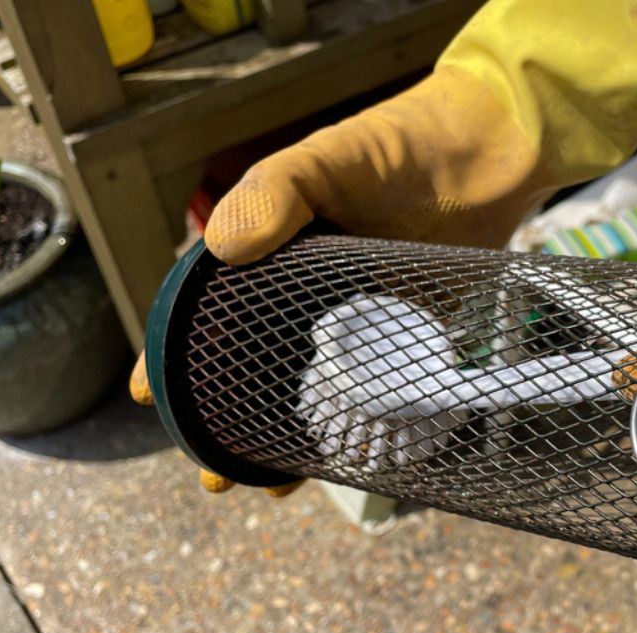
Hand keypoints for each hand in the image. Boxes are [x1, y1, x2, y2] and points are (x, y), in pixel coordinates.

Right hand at [131, 0, 636, 494]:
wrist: (487, 155)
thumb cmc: (398, 145)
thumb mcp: (326, 158)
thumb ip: (276, 191)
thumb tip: (224, 246)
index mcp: (267, 256)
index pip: (204, 313)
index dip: (173, 355)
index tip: (149, 397)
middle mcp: (303, 299)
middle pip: (253, 369)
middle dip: (228, 424)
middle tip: (219, 475)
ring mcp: (355, 325)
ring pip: (311, 394)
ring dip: (289, 441)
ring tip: (277, 484)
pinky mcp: (407, 342)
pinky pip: (376, 395)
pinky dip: (360, 429)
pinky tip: (347, 461)